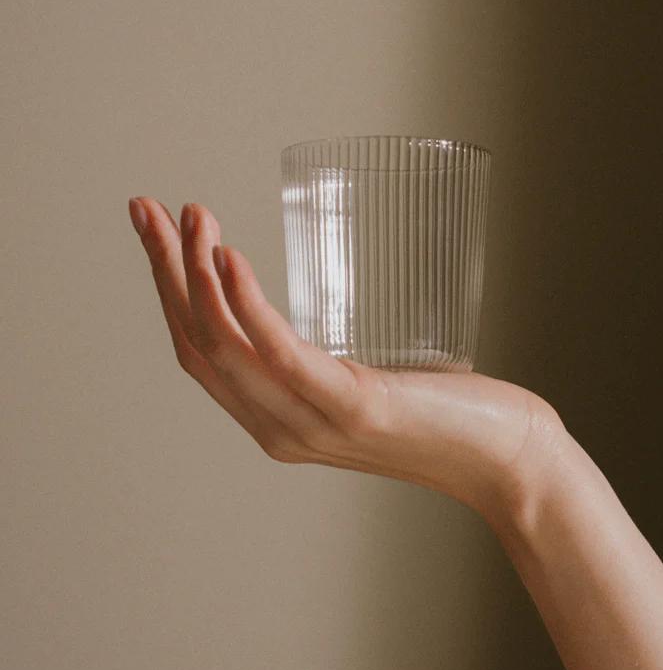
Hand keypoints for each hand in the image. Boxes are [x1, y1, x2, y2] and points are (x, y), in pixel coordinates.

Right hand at [128, 197, 564, 526]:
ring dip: (197, 274)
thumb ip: (334, 362)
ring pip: (227, 344)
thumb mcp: (369, 386)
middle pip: (198, 343)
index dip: (169, 291)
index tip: (158, 231)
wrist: (509, 461)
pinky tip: (230, 260)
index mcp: (278, 419)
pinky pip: (280, 353)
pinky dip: (247, 305)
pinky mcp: (351, 407)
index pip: (201, 353)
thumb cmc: (450, 416)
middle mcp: (280, 427)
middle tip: (146, 208)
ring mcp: (312, 421)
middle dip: (165, 271)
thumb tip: (325, 310)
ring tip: (192, 216)